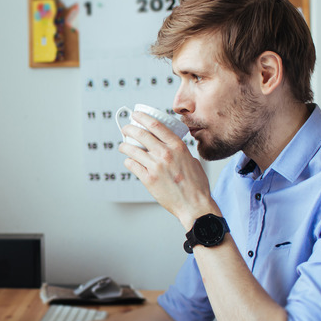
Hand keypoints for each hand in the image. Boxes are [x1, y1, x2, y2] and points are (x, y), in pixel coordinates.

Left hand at [119, 111, 216, 228]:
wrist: (195, 205)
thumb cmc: (196, 186)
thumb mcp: (193, 161)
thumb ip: (181, 152)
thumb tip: (172, 147)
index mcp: (178, 146)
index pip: (156, 125)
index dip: (142, 117)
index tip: (136, 115)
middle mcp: (165, 154)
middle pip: (141, 135)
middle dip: (129, 129)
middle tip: (125, 128)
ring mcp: (156, 167)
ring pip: (133, 150)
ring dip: (125, 146)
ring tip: (123, 146)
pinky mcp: (149, 180)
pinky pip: (133, 166)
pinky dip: (129, 162)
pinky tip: (129, 162)